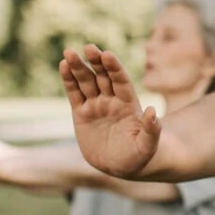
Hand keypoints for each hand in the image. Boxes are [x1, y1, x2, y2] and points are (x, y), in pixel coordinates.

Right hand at [59, 45, 159, 177]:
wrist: (121, 167)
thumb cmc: (139, 156)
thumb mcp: (147, 146)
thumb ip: (151, 129)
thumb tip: (151, 111)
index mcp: (128, 104)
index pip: (121, 81)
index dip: (114, 68)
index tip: (107, 55)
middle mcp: (112, 100)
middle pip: (103, 76)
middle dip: (96, 62)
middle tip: (89, 47)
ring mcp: (96, 105)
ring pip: (86, 81)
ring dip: (78, 67)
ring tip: (69, 53)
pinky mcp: (81, 114)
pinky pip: (74, 94)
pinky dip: (68, 80)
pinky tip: (63, 66)